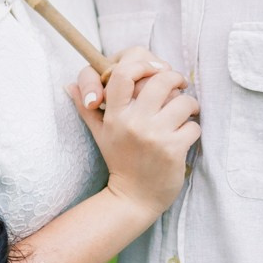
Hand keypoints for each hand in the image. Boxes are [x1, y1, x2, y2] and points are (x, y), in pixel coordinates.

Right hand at [71, 51, 199, 218]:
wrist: (133, 198)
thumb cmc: (119, 161)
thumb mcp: (100, 134)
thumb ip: (86, 107)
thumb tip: (69, 86)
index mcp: (114, 115)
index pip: (123, 74)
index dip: (142, 64)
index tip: (155, 69)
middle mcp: (133, 123)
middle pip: (161, 80)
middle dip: (174, 78)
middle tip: (178, 84)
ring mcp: (154, 136)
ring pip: (184, 102)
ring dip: (189, 105)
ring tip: (187, 111)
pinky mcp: (173, 150)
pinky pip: (193, 126)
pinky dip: (193, 129)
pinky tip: (185, 136)